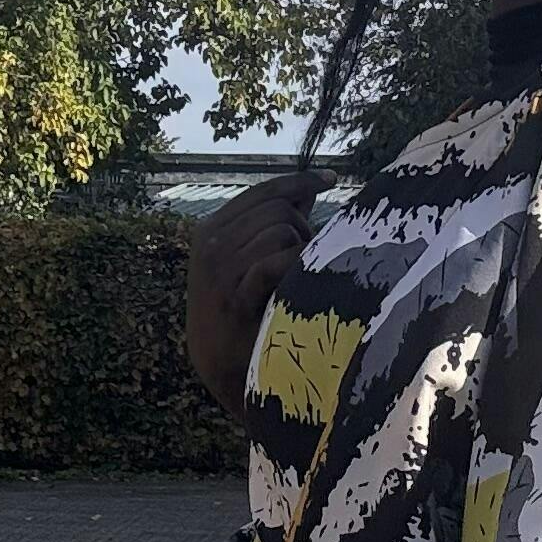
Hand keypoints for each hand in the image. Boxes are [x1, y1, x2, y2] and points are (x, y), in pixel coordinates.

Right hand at [185, 170, 319, 417]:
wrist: (219, 362)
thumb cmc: (243, 305)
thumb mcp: (247, 258)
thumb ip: (274, 222)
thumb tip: (310, 187)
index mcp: (212, 228)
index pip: (263, 192)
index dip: (300, 181)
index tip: (331, 179)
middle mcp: (211, 243)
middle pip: (278, 211)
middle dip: (304, 229)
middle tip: (309, 257)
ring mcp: (219, 270)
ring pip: (280, 233)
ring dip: (301, 251)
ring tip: (300, 275)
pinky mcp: (234, 297)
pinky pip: (275, 262)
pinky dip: (295, 263)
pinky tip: (304, 275)